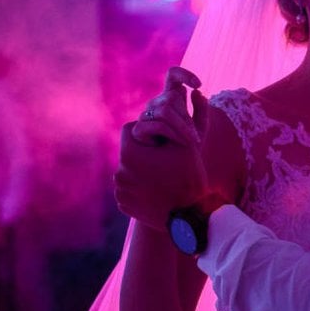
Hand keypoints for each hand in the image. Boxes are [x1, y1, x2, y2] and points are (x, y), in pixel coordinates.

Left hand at [114, 67, 211, 231]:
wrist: (188, 219)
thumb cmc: (190, 177)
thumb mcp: (190, 143)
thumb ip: (183, 117)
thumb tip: (190, 92)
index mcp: (130, 153)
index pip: (131, 129)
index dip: (147, 132)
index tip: (160, 141)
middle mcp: (119, 171)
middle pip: (130, 151)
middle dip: (144, 153)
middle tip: (164, 161)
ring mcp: (120, 190)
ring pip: (129, 171)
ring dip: (142, 171)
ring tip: (163, 178)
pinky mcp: (123, 204)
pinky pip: (129, 190)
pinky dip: (140, 189)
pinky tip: (157, 193)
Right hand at [132, 67, 207, 147]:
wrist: (178, 167)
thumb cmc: (189, 145)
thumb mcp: (201, 126)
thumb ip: (201, 109)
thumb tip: (196, 91)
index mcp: (172, 97)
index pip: (172, 75)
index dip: (184, 74)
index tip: (198, 85)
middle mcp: (157, 103)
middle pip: (172, 97)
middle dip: (187, 117)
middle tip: (195, 135)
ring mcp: (146, 115)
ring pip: (165, 110)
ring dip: (183, 127)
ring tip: (191, 141)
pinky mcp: (138, 129)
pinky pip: (158, 125)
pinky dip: (174, 134)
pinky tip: (180, 144)